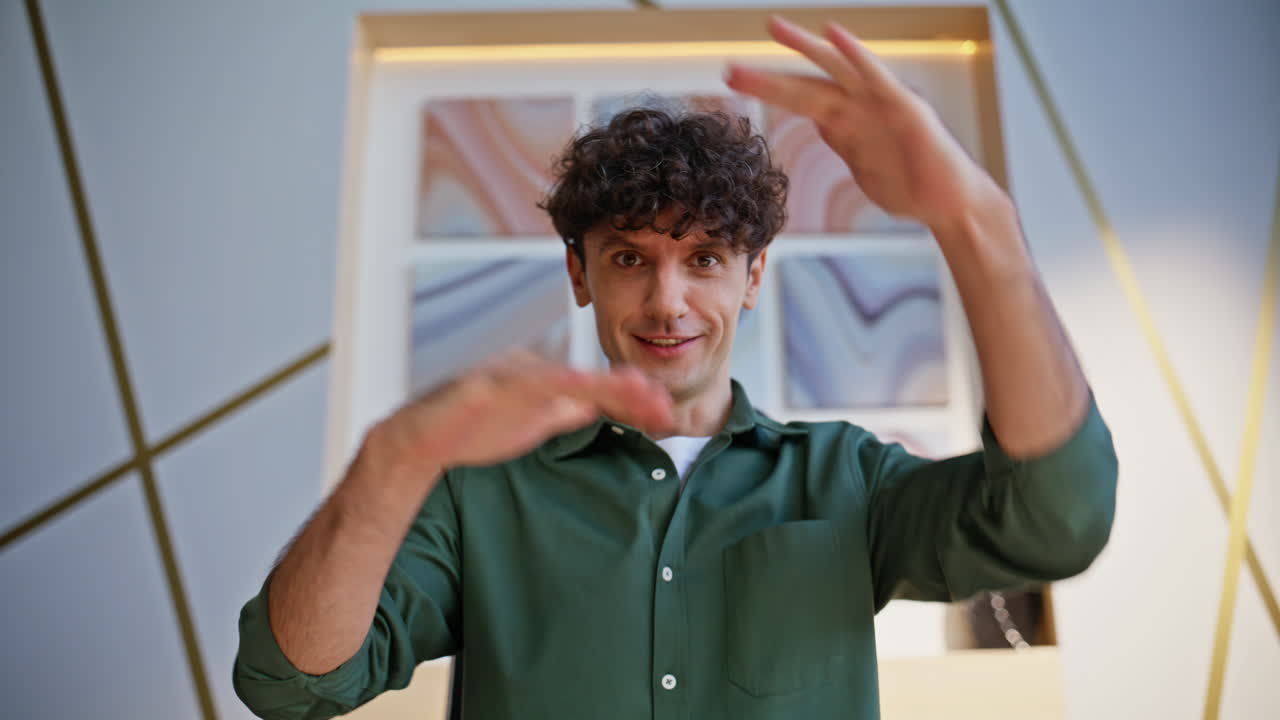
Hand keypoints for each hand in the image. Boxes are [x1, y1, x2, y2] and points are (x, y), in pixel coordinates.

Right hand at [375, 349, 674, 468]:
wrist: (417, 440)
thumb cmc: (470, 431)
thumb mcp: (528, 423)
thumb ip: (560, 411)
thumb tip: (593, 406)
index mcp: (542, 377)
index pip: (595, 388)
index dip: (632, 400)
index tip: (665, 414)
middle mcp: (531, 368)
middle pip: (590, 380)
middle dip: (632, 395)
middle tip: (668, 410)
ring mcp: (509, 374)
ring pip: (568, 379)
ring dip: (610, 389)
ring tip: (645, 397)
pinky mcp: (487, 385)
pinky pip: (528, 385)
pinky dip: (560, 387)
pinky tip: (585, 392)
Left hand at [724, 16, 1002, 228]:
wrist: (949, 204)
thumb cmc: (911, 187)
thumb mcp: (864, 166)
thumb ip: (844, 144)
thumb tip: (824, 126)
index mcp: (847, 122)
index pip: (799, 101)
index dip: (767, 91)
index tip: (732, 83)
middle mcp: (861, 107)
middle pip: (805, 87)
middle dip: (766, 79)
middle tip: (728, 70)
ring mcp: (881, 105)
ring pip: (835, 71)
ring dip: (804, 48)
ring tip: (774, 27)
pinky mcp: (904, 108)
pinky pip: (876, 76)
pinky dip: (855, 54)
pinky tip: (835, 34)